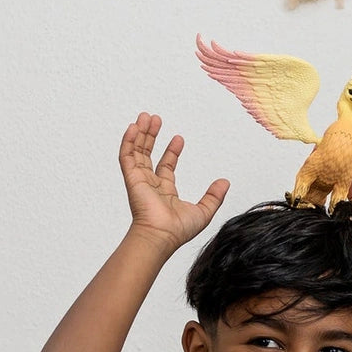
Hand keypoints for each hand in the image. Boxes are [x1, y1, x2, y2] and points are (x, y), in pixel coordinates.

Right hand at [119, 113, 229, 252]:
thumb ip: (214, 196)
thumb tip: (225, 182)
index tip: (179, 137)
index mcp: (165, 192)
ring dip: (140, 134)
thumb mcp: (204, 211)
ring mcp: (139, 181)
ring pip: (137, 152)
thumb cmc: (178, 230)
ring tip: (145, 116)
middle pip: (148, 154)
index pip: (166, 167)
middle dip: (152, 136)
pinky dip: (128, 142)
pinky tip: (133, 128)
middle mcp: (150, 185)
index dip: (172, 151)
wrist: (162, 235)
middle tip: (155, 119)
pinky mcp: (131, 179)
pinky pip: (126, 156)